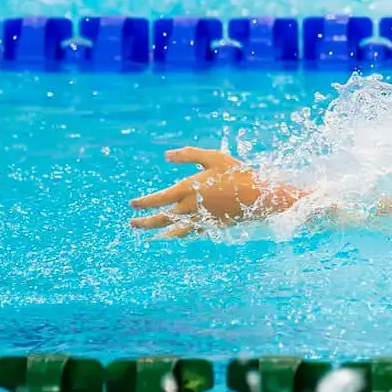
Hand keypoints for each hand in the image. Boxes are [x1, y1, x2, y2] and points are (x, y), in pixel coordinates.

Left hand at [129, 147, 297, 238]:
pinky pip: (191, 232)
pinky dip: (178, 235)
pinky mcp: (212, 225)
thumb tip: (166, 155)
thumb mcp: (213, 157)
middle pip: (161, 218)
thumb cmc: (237, 173)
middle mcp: (191, 206)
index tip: (132, 205)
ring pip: (173, 229)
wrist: (259, 196)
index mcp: (188, 189)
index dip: (143, 203)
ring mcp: (201, 218)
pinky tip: (173, 236)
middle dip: (144, 222)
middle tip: (132, 224)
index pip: (158, 199)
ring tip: (148, 236)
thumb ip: (188, 155)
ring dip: (158, 233)